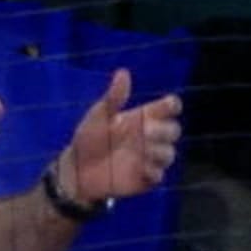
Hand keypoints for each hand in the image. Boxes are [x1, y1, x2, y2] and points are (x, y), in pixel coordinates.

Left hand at [56, 68, 182, 203]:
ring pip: (169, 153)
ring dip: (159, 151)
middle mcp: (151, 138)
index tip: (166, 104)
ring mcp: (150, 158)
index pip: (168, 108)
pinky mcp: (146, 178)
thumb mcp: (98, 116)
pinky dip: (153, 171)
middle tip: (145, 130)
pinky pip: (159, 175)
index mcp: (143, 118)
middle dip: (164, 130)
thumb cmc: (89, 139)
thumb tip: (123, 72)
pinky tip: (141, 168)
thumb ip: (113, 98)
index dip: (172, 105)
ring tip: (142, 150)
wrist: (77, 169)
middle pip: (174, 130)